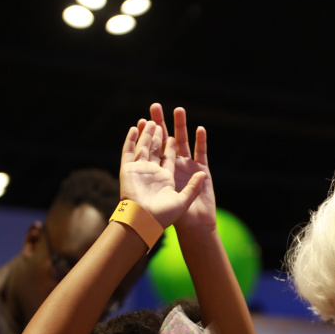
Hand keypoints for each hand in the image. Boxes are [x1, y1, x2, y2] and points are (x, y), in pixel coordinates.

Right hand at [119, 120, 204, 227]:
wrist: (145, 222)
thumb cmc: (165, 216)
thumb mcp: (184, 200)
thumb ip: (193, 187)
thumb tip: (203, 174)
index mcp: (166, 179)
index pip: (169, 157)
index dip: (171, 145)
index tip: (173, 134)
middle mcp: (152, 173)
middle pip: (156, 148)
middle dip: (158, 133)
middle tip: (160, 118)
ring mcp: (139, 171)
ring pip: (143, 147)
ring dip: (146, 133)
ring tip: (150, 119)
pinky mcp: (128, 170)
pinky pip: (128, 152)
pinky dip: (131, 140)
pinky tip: (135, 128)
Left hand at [149, 103, 216, 230]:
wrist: (189, 226)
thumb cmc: (167, 217)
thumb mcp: (146, 200)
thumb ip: (146, 189)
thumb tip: (131, 177)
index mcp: (158, 172)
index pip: (152, 150)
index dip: (147, 136)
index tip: (142, 121)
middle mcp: (172, 167)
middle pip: (164, 141)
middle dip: (159, 125)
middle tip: (154, 107)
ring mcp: (187, 168)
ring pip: (183, 142)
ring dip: (181, 126)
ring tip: (178, 110)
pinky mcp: (203, 172)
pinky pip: (202, 153)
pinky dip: (201, 141)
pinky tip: (199, 129)